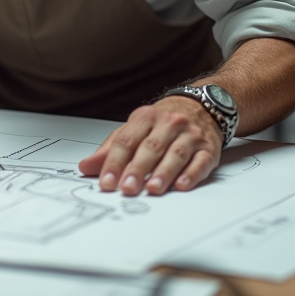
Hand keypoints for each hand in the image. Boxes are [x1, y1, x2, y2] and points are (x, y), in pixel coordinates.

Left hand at [78, 97, 221, 195]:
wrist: (202, 106)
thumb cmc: (162, 123)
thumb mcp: (135, 129)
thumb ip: (111, 150)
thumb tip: (86, 167)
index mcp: (145, 118)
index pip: (126, 141)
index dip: (114, 163)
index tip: (106, 182)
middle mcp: (168, 124)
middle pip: (151, 147)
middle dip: (137, 169)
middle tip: (127, 188)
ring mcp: (190, 135)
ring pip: (176, 154)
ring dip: (163, 172)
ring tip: (152, 189)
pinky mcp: (208, 148)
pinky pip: (200, 161)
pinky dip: (191, 174)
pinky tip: (182, 185)